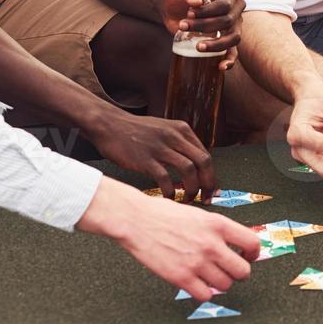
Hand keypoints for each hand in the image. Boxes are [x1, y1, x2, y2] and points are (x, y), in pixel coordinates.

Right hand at [77, 177, 259, 301]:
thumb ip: (217, 229)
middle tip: (229, 270)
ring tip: (209, 275)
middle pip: (243, 271)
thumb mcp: (198, 213)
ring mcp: (197, 262)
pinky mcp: (181, 278)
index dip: (253, 254)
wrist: (136, 220)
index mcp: (217, 224)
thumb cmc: (163, 214)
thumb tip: (235, 243)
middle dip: (238, 273)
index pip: (252, 243)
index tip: (248, 257)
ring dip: (220, 283)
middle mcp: (211, 244)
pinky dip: (204, 292)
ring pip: (226, 285)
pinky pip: (206, 295)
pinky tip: (197, 283)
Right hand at [92, 110, 216, 200]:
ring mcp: (160, 147)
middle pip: (204, 162)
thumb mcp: (164, 129)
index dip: (212, 176)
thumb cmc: (135, 130)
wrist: (109, 124)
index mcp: (181, 129)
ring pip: (189, 170)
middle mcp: (174, 136)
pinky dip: (170, 192)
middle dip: (208, 184)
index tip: (213, 190)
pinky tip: (168, 197)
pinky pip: (165, 179)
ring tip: (187, 199)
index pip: (206, 154)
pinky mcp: (145, 159)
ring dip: (192, 189)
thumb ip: (180, 144)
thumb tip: (195, 168)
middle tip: (206, 199)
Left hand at [161, 0, 246, 68]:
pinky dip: (229, 60)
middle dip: (204, 26)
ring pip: (233, 38)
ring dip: (216, 44)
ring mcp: (234, 24)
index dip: (207, 11)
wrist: (170, 3)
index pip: (225, 4)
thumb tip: (195, 3)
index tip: (189, 12)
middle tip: (183, 25)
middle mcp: (236, 7)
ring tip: (197, 47)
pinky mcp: (225, 39)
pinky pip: (233, 51)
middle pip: (228, 21)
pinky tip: (221, 66)